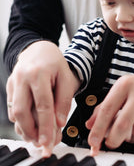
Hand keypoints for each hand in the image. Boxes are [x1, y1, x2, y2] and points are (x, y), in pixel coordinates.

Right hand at [6, 41, 79, 155]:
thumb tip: (59, 122)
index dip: (45, 126)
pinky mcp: (9, 86)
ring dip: (24, 127)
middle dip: (30, 131)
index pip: (43, 105)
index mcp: (39, 73)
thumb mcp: (65, 77)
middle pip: (22, 111)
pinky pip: (12, 106)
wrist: (38, 49)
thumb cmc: (55, 63)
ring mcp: (13, 81)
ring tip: (36, 136)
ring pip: (14, 111)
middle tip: (40, 143)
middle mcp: (22, 77)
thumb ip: (64, 99)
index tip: (48, 142)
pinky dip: (20, 119)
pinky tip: (29, 124)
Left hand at [86, 62, 133, 154]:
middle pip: (121, 125)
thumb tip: (90, 124)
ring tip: (130, 129)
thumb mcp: (123, 88)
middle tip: (110, 143)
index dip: (97, 128)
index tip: (92, 142)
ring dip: (129, 137)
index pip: (107, 109)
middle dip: (113, 140)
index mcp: (124, 84)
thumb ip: (105, 105)